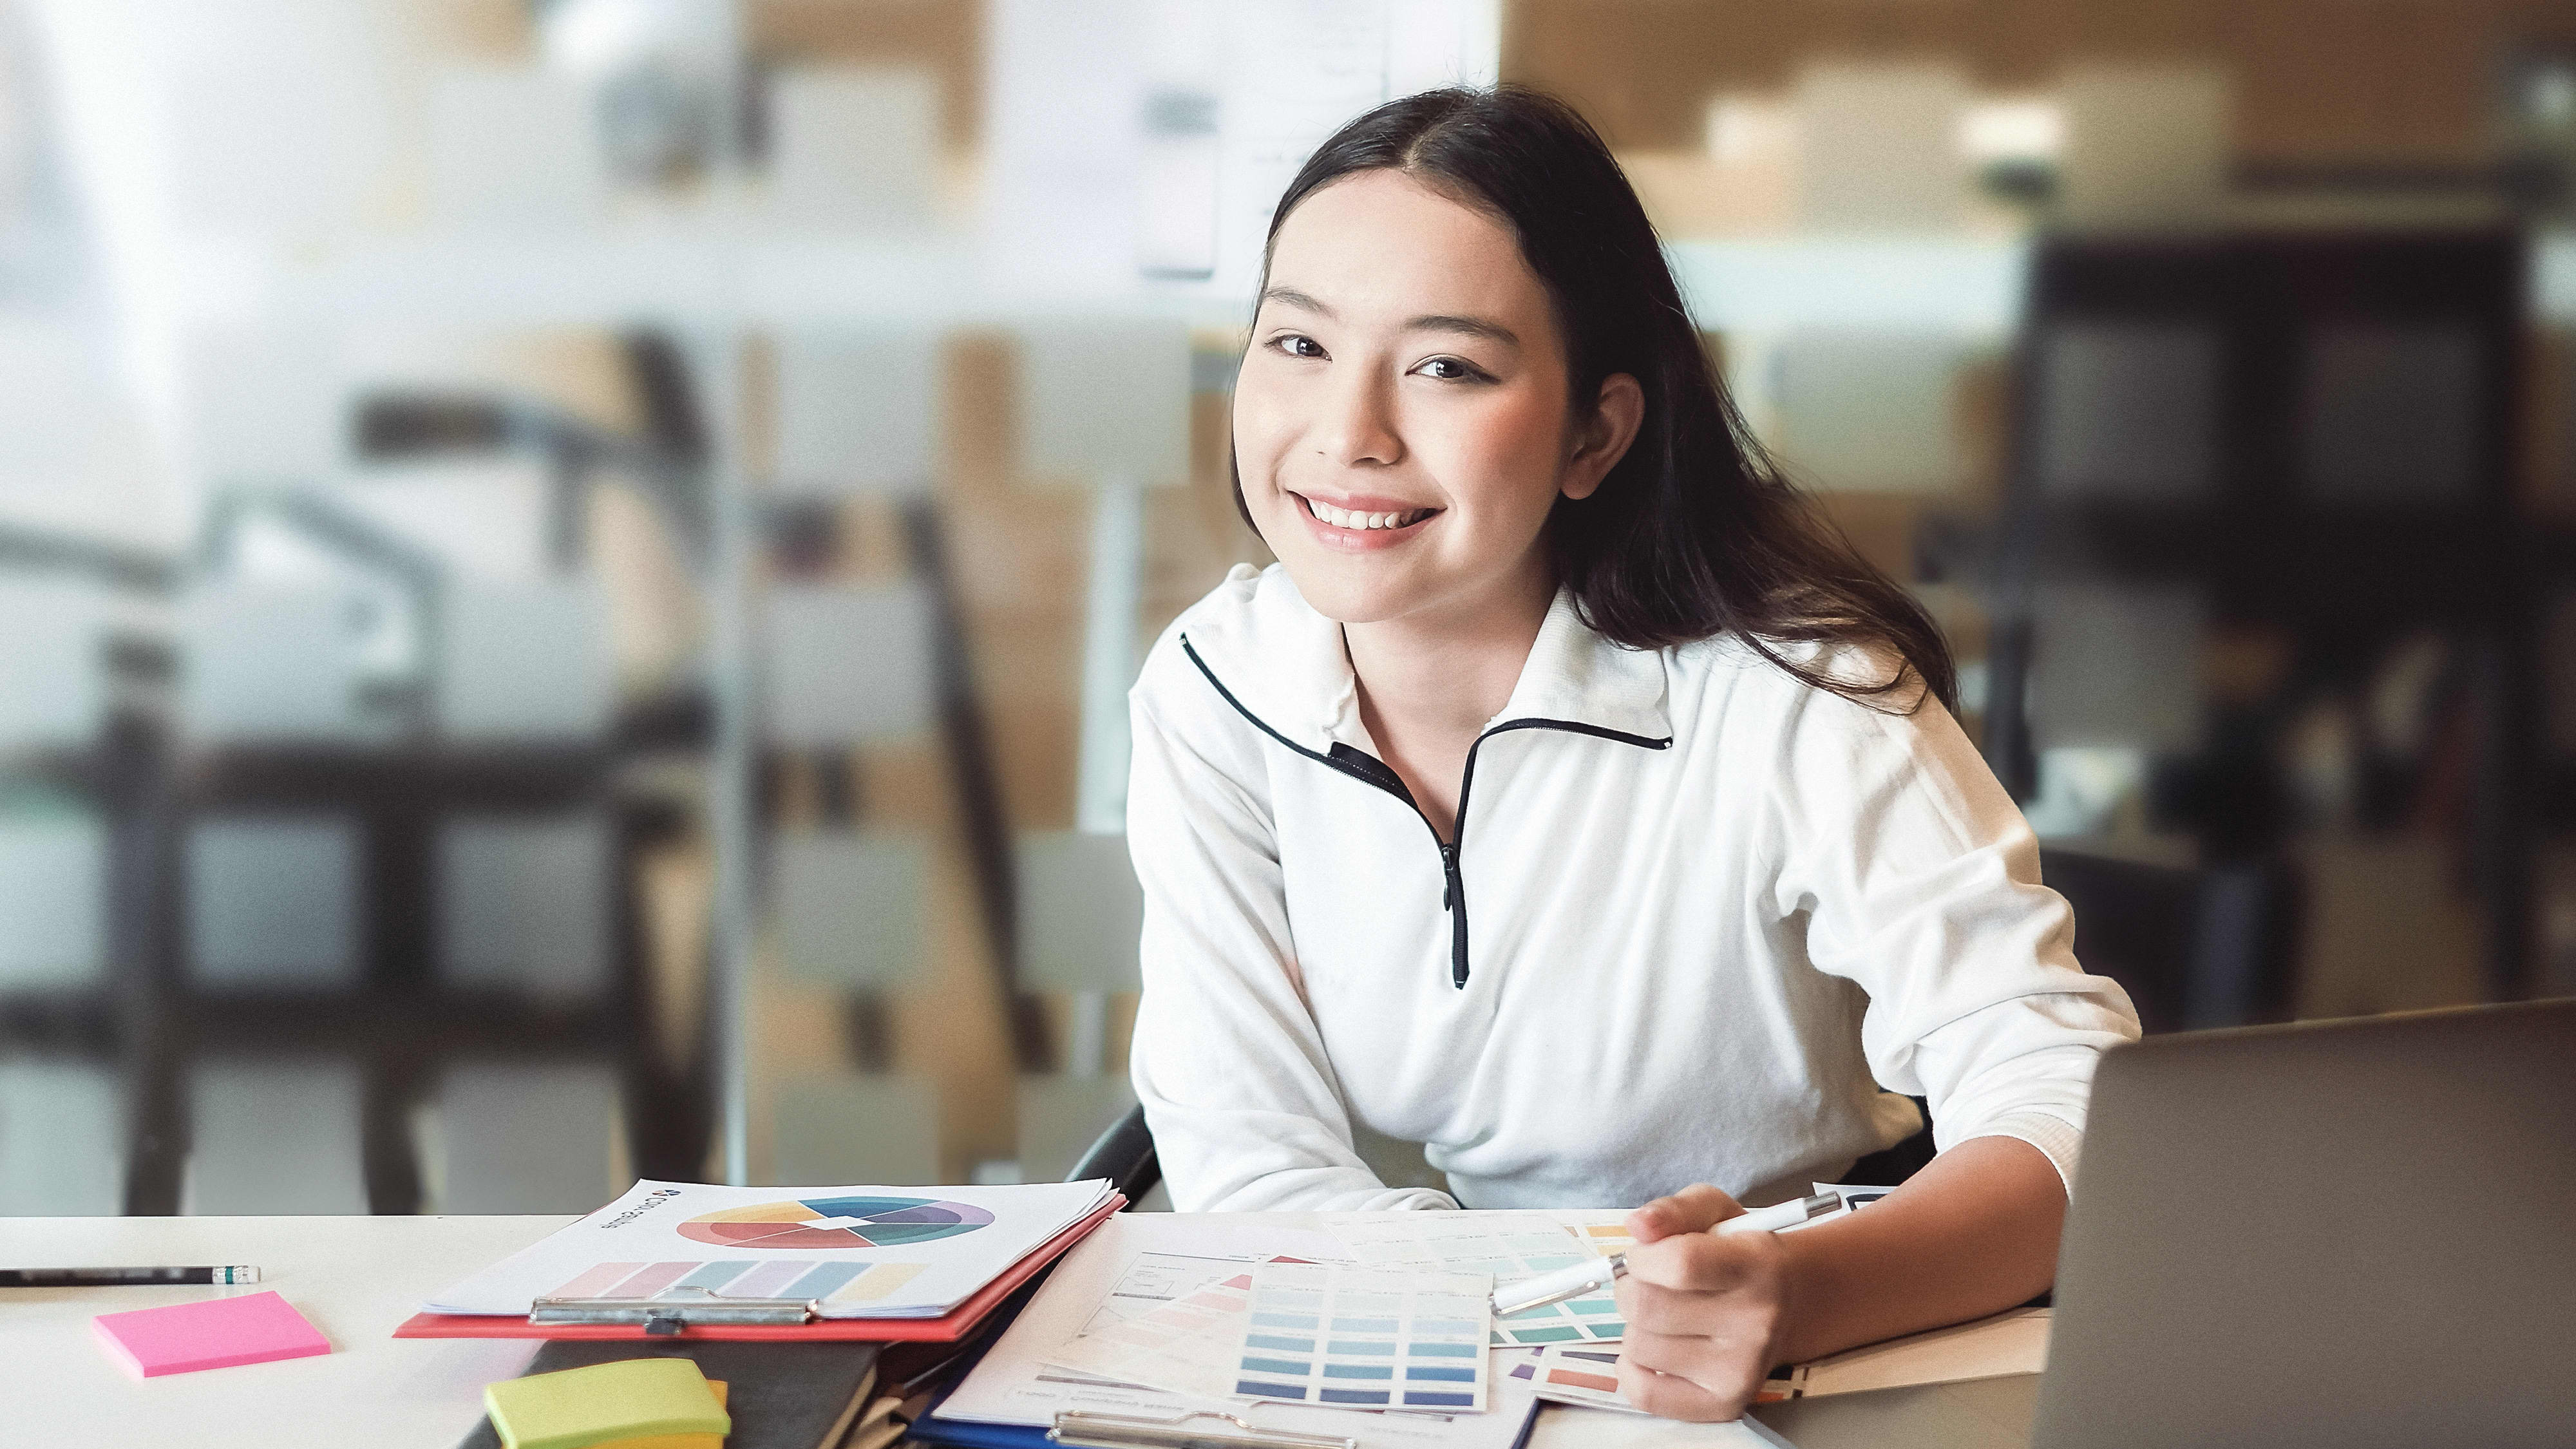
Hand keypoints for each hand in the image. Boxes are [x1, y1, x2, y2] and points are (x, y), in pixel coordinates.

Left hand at [1611, 1184, 1792, 1420]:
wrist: (1789, 1304)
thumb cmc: (1739, 1252)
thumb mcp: (1714, 1213)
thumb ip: (1673, 1210)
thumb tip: (1638, 1226)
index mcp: (1758, 1267)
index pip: (1681, 1263)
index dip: (1643, 1257)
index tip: (1644, 1255)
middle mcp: (1756, 1324)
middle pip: (1648, 1308)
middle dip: (1630, 1288)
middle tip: (1648, 1283)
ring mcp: (1741, 1371)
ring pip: (1638, 1347)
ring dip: (1636, 1326)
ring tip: (1665, 1314)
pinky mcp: (1724, 1404)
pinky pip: (1644, 1393)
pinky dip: (1631, 1368)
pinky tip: (1655, 1347)